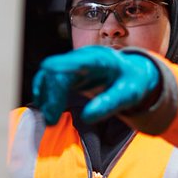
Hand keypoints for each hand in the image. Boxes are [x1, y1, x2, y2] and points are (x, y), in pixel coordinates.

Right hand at [32, 45, 158, 124]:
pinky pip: (49, 78)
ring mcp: (74, 62)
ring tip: (50, 119)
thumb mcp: (129, 94)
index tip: (50, 93)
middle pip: (57, 70)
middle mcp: (83, 57)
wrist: (132, 73)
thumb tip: (86, 117)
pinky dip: (45, 93)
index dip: (60, 77)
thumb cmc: (131, 82)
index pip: (76, 63)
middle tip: (51, 120)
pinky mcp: (68, 70)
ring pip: (49, 74)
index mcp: (101, 59)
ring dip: (46, 95)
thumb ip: (110, 104)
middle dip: (51, 95)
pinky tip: (47, 109)